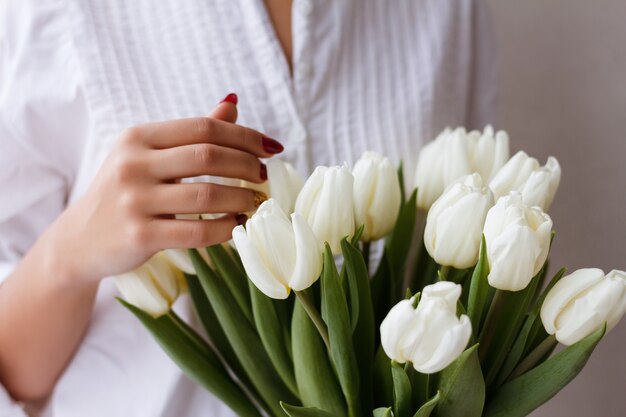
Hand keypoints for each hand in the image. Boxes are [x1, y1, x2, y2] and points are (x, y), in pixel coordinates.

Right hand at [47, 94, 282, 282]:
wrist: (80, 240)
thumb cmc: (125, 192)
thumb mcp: (148, 155)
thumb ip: (191, 133)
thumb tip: (233, 103)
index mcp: (138, 138)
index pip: (204, 128)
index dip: (245, 136)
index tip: (271, 148)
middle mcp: (133, 164)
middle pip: (208, 156)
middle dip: (247, 165)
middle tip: (263, 177)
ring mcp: (134, 201)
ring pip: (207, 194)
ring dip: (242, 198)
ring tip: (255, 202)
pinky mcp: (139, 236)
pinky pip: (198, 230)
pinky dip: (227, 228)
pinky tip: (237, 225)